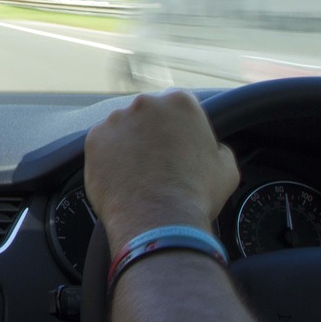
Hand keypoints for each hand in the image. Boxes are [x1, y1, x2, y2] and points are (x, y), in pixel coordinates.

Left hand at [84, 90, 238, 249]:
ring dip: (130, 144)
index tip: (180, 147)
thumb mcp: (226, 168)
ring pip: (123, 128)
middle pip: (149, 114)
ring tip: (139, 174)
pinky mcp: (94, 138)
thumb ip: (218, 148)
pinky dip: (109, 158)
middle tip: (160, 162)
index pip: (179, 107)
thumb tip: (214, 149)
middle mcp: (145, 103)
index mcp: (180, 102)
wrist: (157, 219)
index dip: (181, 129)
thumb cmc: (196, 194)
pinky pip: (103, 145)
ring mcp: (116, 119)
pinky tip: (122, 177)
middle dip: (153, 134)